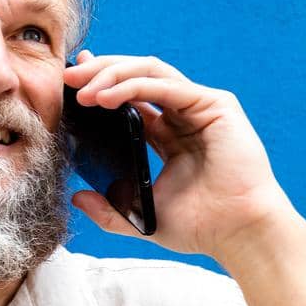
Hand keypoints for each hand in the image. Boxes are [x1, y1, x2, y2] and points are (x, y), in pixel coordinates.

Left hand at [64, 49, 302, 261]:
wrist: (238, 233)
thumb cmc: (201, 226)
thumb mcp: (141, 217)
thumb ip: (109, 211)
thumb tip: (77, 197)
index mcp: (168, 135)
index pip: (130, 99)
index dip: (100, 85)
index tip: (69, 85)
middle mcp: (183, 115)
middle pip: (136, 77)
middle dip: (99, 72)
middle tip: (67, 78)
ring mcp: (200, 106)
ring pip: (149, 72)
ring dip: (112, 74)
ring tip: (82, 89)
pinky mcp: (215, 105)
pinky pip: (166, 86)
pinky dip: (133, 86)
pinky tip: (107, 97)